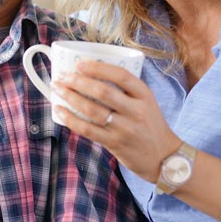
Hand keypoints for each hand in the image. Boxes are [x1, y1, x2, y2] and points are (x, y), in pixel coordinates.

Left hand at [52, 60, 180, 180]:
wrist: (163, 157)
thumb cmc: (150, 126)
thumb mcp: (146, 103)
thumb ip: (126, 91)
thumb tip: (91, 76)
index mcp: (144, 95)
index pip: (121, 76)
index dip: (98, 68)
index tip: (80, 64)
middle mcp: (136, 110)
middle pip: (103, 92)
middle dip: (78, 82)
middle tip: (62, 77)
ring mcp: (125, 128)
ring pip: (92, 110)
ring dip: (70, 97)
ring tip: (57, 89)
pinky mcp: (114, 143)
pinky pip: (87, 129)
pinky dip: (70, 119)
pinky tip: (60, 110)